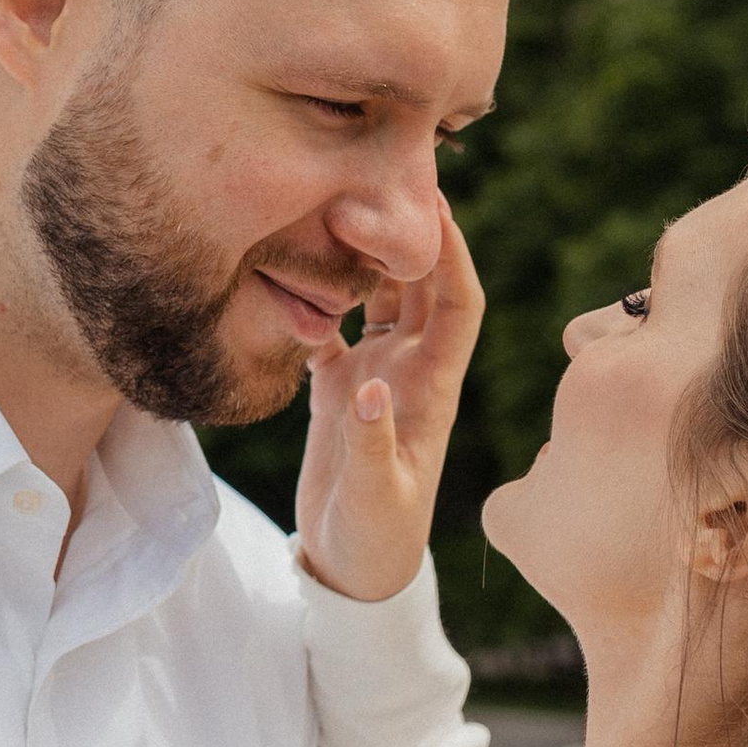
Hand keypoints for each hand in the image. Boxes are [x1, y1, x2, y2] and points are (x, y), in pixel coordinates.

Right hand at [294, 197, 484, 604]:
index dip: (453, 252)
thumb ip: (370, 443)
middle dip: (410, 232)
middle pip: (422, 283)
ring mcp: (376, 373)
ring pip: (379, 295)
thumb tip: (367, 386)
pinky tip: (287, 264)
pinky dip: (317, 295)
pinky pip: (333, 324)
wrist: (354, 571)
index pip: (460, 303)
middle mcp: (411, 369)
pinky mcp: (340, 386)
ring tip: (334, 202)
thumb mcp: (375, 496)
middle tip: (380, 176)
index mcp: (433, 388)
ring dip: (364, 255)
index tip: (433, 202)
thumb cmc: (375, 541)